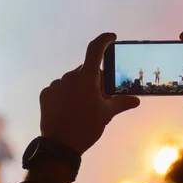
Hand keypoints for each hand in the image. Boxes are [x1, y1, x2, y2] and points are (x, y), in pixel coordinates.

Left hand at [39, 33, 139, 154]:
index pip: (95, 50)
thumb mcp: (107, 114)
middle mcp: (69, 76)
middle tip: (100, 97)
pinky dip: (66, 95)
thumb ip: (121, 103)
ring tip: (83, 108)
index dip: (104, 40)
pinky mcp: (46, 94)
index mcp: (86, 78)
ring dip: (79, 88)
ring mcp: (56, 85)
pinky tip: (70, 110)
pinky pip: (60, 89)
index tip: (111, 37)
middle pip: (86, 71)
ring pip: (72, 81)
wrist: (59, 145)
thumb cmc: (86, 127)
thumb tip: (136, 100)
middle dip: (94, 80)